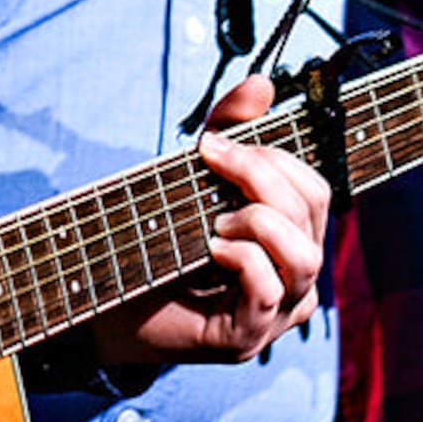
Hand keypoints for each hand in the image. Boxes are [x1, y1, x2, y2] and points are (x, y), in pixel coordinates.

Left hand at [91, 74, 330, 365]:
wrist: (106, 298)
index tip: (214, 145)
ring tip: (214, 219)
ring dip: (257, 221)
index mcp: (292, 239)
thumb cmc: (158, 239)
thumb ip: (228, 129)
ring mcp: (277, 314)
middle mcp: (296, 278)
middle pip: (315, 212)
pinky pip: (268, 290)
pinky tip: (209, 248)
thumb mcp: (193, 174)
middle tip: (210, 163)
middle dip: (261, 175)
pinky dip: (240, 258)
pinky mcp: (247, 338)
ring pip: (304, 256)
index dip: (274, 159)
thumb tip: (263, 83)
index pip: (316, 189)